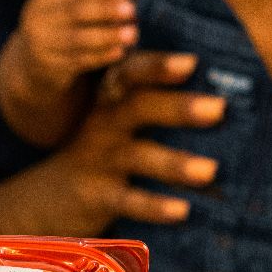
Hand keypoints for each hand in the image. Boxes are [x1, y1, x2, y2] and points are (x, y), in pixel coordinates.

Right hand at [0, 51, 225, 235]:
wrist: (48, 196)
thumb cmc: (102, 151)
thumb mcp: (117, 121)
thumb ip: (154, 103)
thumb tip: (222, 97)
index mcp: (112, 101)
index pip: (132, 75)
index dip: (158, 67)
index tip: (192, 62)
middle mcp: (105, 125)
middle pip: (138, 108)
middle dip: (178, 107)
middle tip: (219, 108)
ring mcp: (100, 160)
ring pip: (138, 157)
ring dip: (174, 164)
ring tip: (210, 170)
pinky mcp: (98, 196)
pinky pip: (128, 200)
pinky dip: (155, 205)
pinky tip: (183, 210)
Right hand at [10, 0, 136, 90]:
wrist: (31, 66)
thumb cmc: (59, 30)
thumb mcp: (63, 11)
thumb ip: (87, 0)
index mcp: (40, 1)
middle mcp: (36, 22)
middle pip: (76, 13)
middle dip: (106, 10)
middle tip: (132, 10)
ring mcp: (40, 46)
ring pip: (80, 39)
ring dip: (109, 35)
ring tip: (133, 33)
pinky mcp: (49, 68)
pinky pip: (80, 61)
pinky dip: (102, 56)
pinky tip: (119, 52)